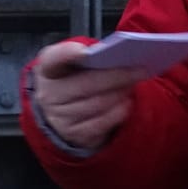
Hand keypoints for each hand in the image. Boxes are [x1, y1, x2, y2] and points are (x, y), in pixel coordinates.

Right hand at [30, 40, 148, 150]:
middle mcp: (49, 94)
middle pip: (86, 84)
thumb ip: (90, 57)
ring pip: (96, 105)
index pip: (53, 60)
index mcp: (48, 68)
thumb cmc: (74, 79)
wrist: (60, 111)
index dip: (66, 54)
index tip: (84, 52)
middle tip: (139, 70)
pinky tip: (127, 104)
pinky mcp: (73, 136)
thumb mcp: (74, 64)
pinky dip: (116, 113)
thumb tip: (119, 57)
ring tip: (133, 85)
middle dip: (116, 76)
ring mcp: (59, 118)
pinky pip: (100, 125)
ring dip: (119, 94)